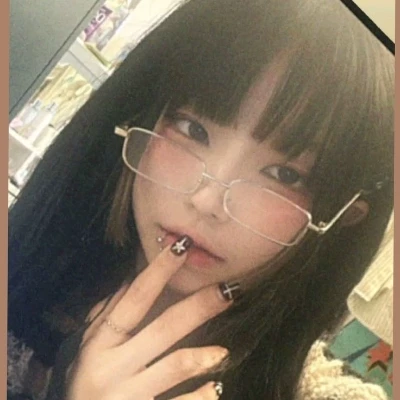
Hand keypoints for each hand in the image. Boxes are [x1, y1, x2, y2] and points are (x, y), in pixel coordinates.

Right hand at [66, 236, 236, 399]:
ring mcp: (127, 395)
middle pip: (163, 329)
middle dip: (198, 307)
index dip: (159, 271)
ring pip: (172, 367)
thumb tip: (128, 281)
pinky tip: (216, 388)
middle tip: (228, 290)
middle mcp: (112, 366)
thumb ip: (106, 316)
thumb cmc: (80, 385)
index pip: (135, 299)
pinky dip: (198, 398)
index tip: (183, 246)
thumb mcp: (84, 348)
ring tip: (224, 351)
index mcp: (101, 342)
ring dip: (201, 356)